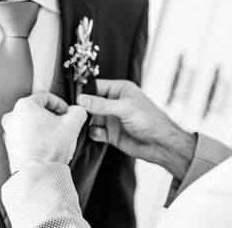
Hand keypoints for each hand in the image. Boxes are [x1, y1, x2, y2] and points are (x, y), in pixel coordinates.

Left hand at [2, 92, 86, 171]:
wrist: (37, 175)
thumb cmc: (49, 150)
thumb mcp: (73, 124)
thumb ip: (78, 111)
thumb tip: (77, 111)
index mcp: (24, 106)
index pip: (46, 96)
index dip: (61, 104)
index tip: (67, 113)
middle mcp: (12, 117)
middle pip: (38, 110)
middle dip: (52, 117)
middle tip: (63, 126)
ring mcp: (9, 132)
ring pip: (32, 123)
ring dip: (44, 128)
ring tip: (55, 139)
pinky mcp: (10, 146)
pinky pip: (26, 136)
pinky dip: (36, 139)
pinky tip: (47, 148)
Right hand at [77, 80, 195, 179]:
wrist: (160, 144)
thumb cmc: (149, 120)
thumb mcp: (124, 108)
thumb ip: (101, 104)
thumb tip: (81, 99)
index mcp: (119, 89)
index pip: (96, 86)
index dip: (84, 91)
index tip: (71, 97)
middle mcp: (114, 102)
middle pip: (90, 103)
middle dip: (82, 108)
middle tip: (72, 113)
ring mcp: (112, 118)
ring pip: (91, 118)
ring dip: (85, 122)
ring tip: (79, 124)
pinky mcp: (111, 134)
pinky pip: (95, 132)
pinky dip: (92, 133)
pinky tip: (95, 134)